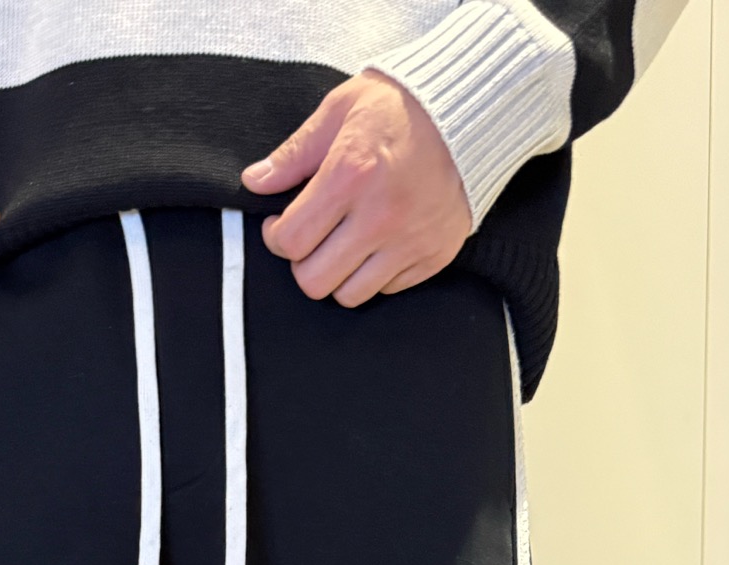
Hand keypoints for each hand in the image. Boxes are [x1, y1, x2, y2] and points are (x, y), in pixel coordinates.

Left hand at [242, 71, 470, 306]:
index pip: (290, 241)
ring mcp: (410, 240)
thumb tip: (256, 182)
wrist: (472, 109)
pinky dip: (376, 274)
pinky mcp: (434, 255)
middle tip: (310, 239)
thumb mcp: (340, 111)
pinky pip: (387, 289)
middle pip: (315, 280)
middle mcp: (380, 216)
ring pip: (349, 294)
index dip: (276, 238)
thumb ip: (294, 153)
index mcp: (350, 176)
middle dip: (303, 262)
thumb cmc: (402, 106)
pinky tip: (377, 243)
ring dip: (338, 274)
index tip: (282, 225)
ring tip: (343, 244)